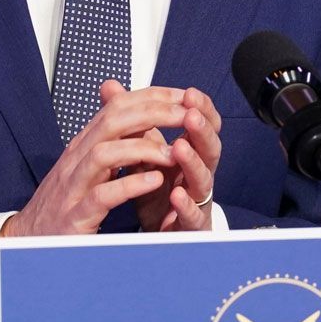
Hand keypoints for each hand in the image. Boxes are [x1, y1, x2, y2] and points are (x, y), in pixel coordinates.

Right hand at [0, 82, 190, 236]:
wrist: (27, 239)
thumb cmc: (64, 203)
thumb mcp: (89, 166)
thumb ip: (113, 141)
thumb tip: (139, 113)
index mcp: (84, 145)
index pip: (118, 107)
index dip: (152, 97)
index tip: (183, 96)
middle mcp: (77, 159)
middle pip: (113, 122)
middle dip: (152, 113)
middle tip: (185, 115)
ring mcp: (73, 187)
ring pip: (104, 153)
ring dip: (142, 149)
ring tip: (173, 152)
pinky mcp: (75, 216)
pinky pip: (102, 196)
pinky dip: (129, 186)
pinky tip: (154, 181)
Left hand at [126, 81, 222, 232]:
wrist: (158, 233)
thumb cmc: (156, 191)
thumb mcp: (142, 152)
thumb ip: (132, 122)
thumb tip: (110, 88)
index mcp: (189, 155)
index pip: (202, 128)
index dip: (201, 111)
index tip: (190, 93)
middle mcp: (197, 175)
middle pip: (210, 149)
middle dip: (202, 130)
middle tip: (191, 114)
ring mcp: (196, 200)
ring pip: (203, 180)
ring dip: (193, 162)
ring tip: (180, 147)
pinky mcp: (188, 226)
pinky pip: (192, 215)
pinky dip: (186, 204)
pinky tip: (176, 195)